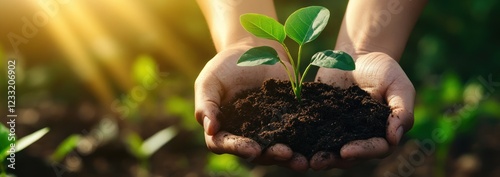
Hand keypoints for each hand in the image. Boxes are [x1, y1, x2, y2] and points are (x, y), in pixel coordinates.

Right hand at [194, 44, 309, 170]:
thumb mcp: (209, 81)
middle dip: (271, 155)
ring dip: (291, 157)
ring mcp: (270, 130)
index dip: (238, 148)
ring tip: (303, 161)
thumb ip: (206, 104)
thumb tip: (210, 129)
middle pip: (257, 153)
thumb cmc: (225, 66)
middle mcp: (247, 136)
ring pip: (279, 149)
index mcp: (224, 130)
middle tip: (284, 153)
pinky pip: (299, 134)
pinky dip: (307, 141)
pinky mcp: (290, 120)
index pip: (226, 145)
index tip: (251, 148)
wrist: (253, 50)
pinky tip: (318, 144)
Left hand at [312, 52, 414, 169]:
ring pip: (328, 148)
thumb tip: (395, 138)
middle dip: (334, 159)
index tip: (346, 151)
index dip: (362, 152)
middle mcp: (358, 137)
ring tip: (304, 159)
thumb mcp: (398, 85)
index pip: (374, 148)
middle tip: (318, 162)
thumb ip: (401, 110)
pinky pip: (311, 132)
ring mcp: (337, 130)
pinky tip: (292, 140)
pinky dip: (303, 139)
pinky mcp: (320, 120)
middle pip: (348, 155)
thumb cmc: (384, 70)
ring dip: (317, 155)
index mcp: (380, 133)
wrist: (358, 56)